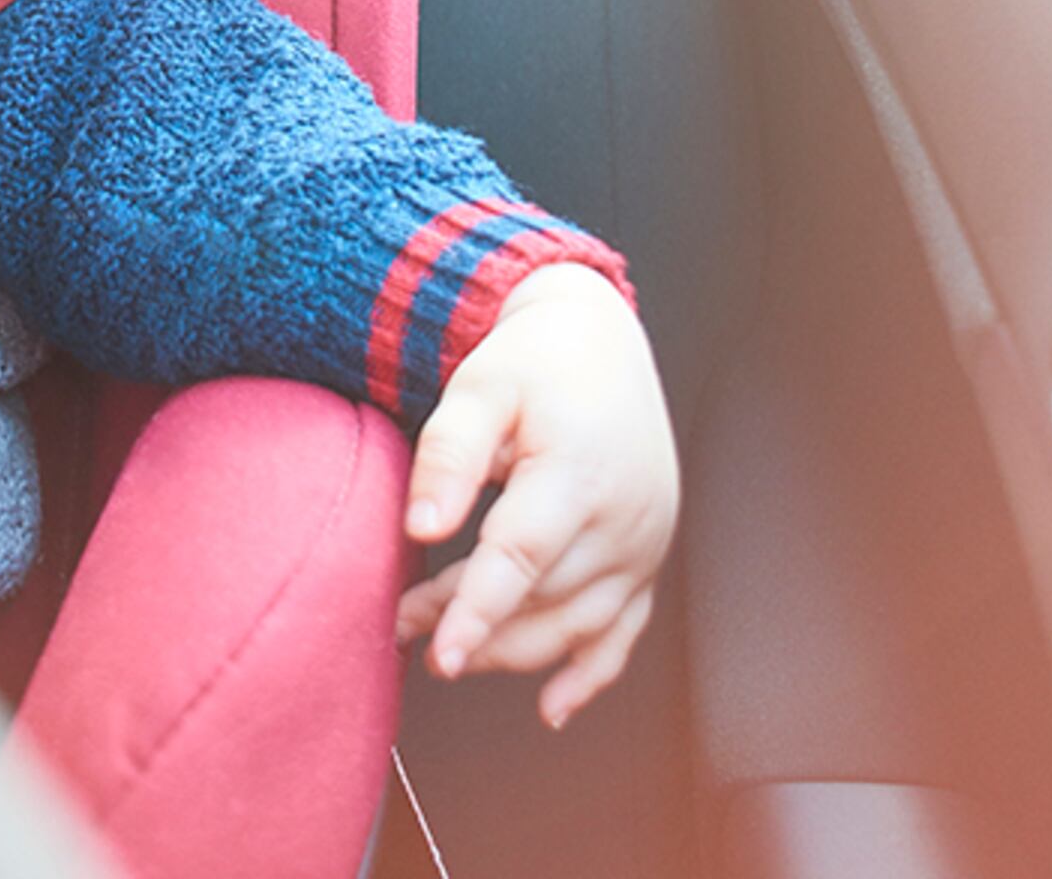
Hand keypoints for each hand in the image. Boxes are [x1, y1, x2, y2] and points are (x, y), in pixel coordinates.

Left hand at [397, 262, 678, 725]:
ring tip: (444, 652)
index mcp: (579, 472)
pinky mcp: (648, 557)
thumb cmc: (535, 362)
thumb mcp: (479, 386)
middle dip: (469, 623)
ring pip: (577, 624)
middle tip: (402, 623)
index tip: (440, 653)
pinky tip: (553, 708)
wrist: (602, 342)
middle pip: (541, 596)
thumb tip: (422, 530)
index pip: (522, 557)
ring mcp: (644, 542)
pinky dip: (591, 674)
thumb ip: (448, 455)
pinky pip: (625, 630)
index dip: (478, 611)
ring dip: (511, 650)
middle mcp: (624, 516)